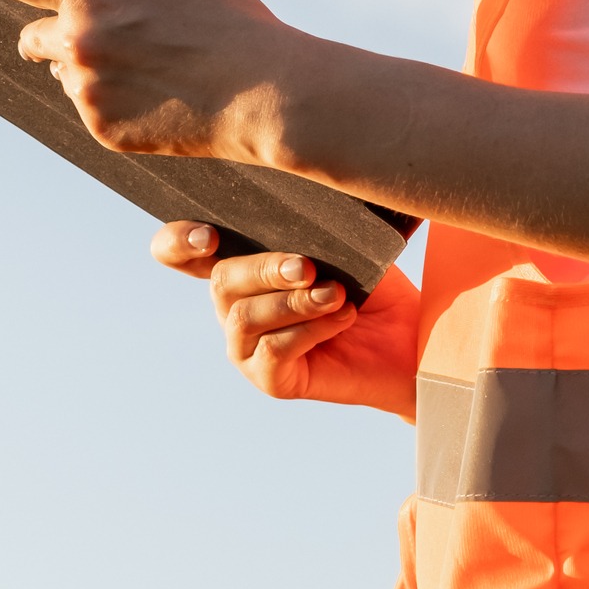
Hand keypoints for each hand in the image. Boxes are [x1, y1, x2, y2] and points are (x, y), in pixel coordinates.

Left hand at [0, 0, 307, 164]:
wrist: (266, 96)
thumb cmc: (225, 19)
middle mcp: (78, 47)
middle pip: (32, 35)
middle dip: (57, 27)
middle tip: (116, 26)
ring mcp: (88, 94)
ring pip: (64, 72)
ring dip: (88, 64)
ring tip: (152, 61)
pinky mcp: (103, 131)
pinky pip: (89, 107)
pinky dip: (111, 97)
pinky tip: (156, 89)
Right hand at [151, 222, 418, 415]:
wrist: (410, 339)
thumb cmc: (373, 286)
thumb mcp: (341, 247)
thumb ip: (308, 231)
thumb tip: (298, 208)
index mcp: (242, 269)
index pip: (181, 252)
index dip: (178, 241)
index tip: (208, 236)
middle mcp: (234, 308)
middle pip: (221, 281)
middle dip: (263, 268)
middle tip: (308, 265)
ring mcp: (247, 347)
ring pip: (245, 317)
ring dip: (292, 300)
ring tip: (335, 294)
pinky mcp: (270, 379)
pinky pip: (274, 350)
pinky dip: (310, 328)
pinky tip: (342, 316)